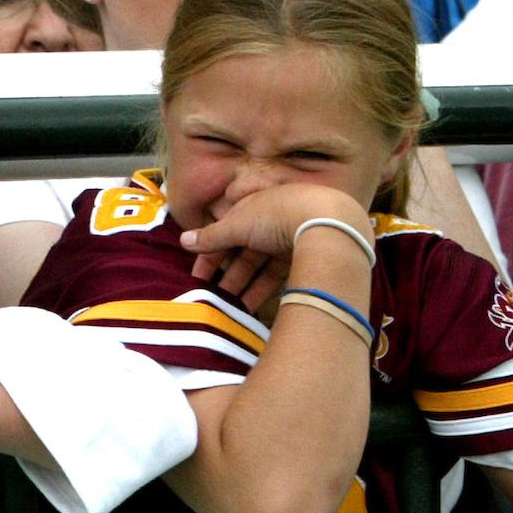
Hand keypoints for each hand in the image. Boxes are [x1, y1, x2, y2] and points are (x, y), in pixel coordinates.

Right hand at [179, 184, 372, 314]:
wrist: (328, 223)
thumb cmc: (277, 215)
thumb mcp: (239, 224)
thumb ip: (212, 236)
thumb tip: (183, 240)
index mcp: (255, 205)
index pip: (226, 230)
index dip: (210, 253)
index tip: (197, 277)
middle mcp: (272, 220)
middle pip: (242, 249)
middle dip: (226, 274)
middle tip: (210, 297)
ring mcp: (289, 239)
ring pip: (259, 265)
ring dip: (241, 286)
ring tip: (227, 307)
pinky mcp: (303, 257)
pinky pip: (276, 276)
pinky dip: (261, 291)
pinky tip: (249, 308)